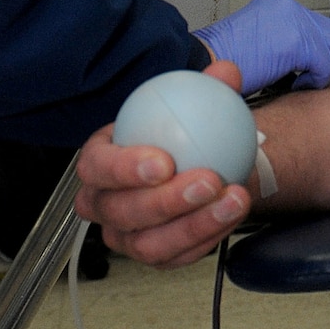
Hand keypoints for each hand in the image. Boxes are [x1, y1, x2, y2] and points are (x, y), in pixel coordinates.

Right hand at [77, 61, 252, 267]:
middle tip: (208, 180)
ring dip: (195, 224)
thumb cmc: (182, 136)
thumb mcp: (194, 107)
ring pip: (149, 244)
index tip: (164, 161)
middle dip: (164, 201)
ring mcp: (124, 235)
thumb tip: (226, 72)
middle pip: (121, 211)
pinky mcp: (152, 255)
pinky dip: (208, 237)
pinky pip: (177, 256)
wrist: (200, 165)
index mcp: (98, 161)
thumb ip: (209, 88)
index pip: (96, 167)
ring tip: (232, 200)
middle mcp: (103, 203)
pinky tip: (233, 214)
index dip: (123, 168)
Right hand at [196, 0, 329, 93]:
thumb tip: (314, 62)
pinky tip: (294, 85)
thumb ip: (287, 44)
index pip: (319, 24)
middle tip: (317, 76)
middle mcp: (289, 6)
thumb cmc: (222, 60)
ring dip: (324, 68)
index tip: (320, 66)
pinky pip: (325, 65)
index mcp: (278, 4)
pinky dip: (316, 80)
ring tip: (301, 81)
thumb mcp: (259, 42)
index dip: (324, 48)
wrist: (203, 62)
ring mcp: (295, 21)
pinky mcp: (298, 42)